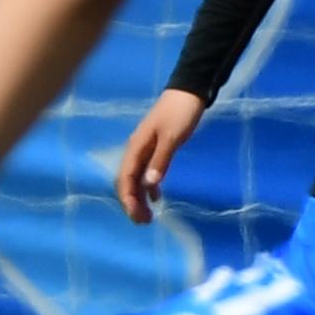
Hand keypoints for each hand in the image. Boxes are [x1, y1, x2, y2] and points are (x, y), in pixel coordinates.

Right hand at [111, 89, 207, 224]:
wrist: (189, 92)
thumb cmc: (180, 113)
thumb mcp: (172, 137)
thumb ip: (160, 161)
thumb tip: (149, 186)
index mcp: (136, 147)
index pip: (125, 178)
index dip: (128, 199)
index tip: (137, 217)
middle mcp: (136, 150)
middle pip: (127, 182)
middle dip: (131, 203)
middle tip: (144, 223)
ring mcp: (144, 149)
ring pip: (135, 179)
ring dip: (139, 198)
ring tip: (149, 217)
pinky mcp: (155, 148)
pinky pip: (145, 173)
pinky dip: (149, 188)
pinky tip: (157, 199)